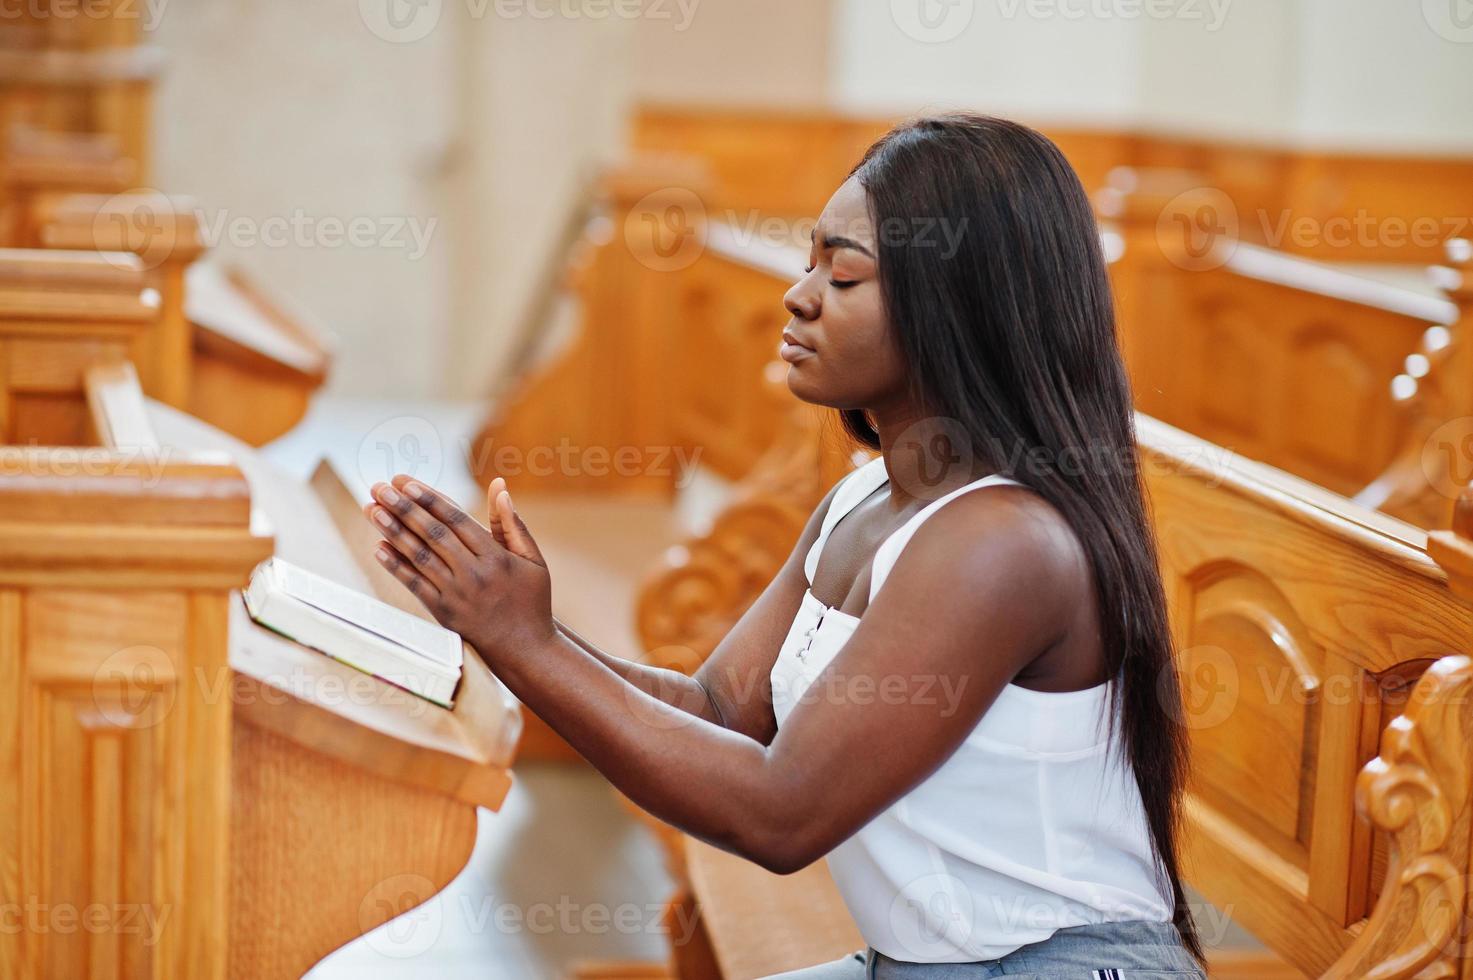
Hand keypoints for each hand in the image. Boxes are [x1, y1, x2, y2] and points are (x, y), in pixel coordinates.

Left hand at [364, 475, 554, 663]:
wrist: (525, 649)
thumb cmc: (531, 600)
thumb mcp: (533, 560)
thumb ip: (512, 524)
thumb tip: (499, 487)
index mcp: (496, 557)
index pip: (457, 520)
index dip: (430, 499)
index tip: (407, 482)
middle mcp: (474, 574)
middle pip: (433, 534)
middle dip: (403, 507)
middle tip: (380, 487)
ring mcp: (457, 594)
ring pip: (419, 556)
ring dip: (392, 531)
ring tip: (371, 509)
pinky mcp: (443, 613)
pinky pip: (415, 585)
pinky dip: (395, 566)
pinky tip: (378, 547)